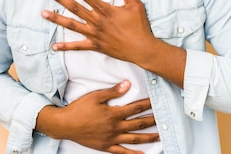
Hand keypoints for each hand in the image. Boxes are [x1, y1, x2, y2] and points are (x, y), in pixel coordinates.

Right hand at [36, 80, 158, 153]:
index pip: (135, 108)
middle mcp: (115, 127)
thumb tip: (127, 84)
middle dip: (152, 120)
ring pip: (134, 139)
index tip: (157, 101)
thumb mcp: (95, 96)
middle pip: (138, 123)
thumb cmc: (79, 109)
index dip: (147, 104)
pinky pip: (123, 152)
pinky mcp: (106, 147)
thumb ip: (113, 92)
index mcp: (113, 113)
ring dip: (148, 137)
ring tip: (160, 136)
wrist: (65, 125)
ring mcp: (112, 139)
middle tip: (164, 118)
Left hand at [42, 0, 155, 63]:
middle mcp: (97, 22)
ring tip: (43, 13)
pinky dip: (65, 47)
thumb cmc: (139, 26)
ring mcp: (94, 35)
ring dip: (57, 19)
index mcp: (105, 10)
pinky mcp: (95, 46)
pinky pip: (78, 47)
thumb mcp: (135, 5)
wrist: (141, 49)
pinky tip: (54, 46)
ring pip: (72, 25)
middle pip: (75, 8)